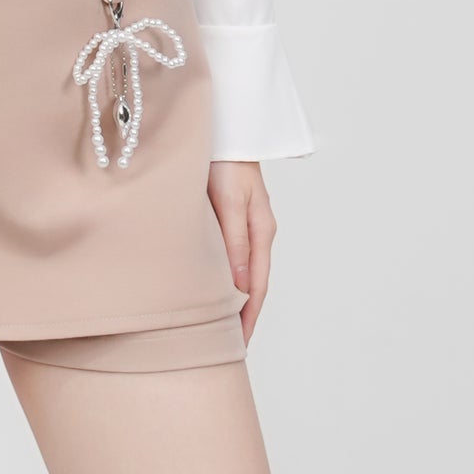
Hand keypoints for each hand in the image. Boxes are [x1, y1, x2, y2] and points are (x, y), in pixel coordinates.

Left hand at [207, 160, 276, 345]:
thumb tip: (241, 288)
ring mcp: (245, 222)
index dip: (248, 318)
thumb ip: (235, 242)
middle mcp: (256, 230)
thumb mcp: (231, 201)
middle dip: (243, 315)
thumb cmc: (225, 159)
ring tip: (219, 324)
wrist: (224, 126)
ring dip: (233, 297)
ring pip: (241, 270)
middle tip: (227, 347)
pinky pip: (230, 254)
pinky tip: (211, 284)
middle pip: (253, 283)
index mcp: (262, 231)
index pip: (258, 287)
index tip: (238, 346)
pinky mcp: (230, 213)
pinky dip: (224, 275)